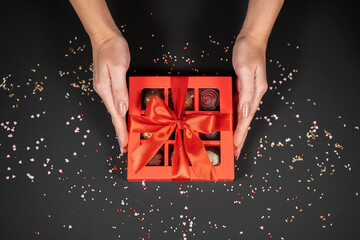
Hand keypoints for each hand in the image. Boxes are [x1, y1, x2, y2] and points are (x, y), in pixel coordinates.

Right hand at [91, 31, 130, 156]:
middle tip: (124, 147)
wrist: (104, 36)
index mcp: (105, 89)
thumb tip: (122, 109)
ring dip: (119, 124)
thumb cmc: (112, 49)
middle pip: (113, 116)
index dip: (120, 131)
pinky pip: (114, 102)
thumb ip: (120, 90)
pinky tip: (123, 116)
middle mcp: (103, 91)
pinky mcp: (107, 84)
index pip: (115, 115)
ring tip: (124, 136)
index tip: (123, 145)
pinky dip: (119, 112)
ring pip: (114, 110)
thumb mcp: (118, 68)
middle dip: (119, 132)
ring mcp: (104, 88)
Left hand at [232, 34, 267, 159]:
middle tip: (236, 152)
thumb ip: (246, 92)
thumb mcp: (247, 71)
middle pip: (246, 120)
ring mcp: (250, 92)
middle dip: (241, 137)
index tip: (236, 145)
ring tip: (234, 143)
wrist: (251, 39)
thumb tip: (245, 112)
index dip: (241, 133)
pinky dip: (235, 118)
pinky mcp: (244, 88)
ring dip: (238, 130)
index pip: (247, 118)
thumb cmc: (249, 52)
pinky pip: (239, 107)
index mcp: (256, 92)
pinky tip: (231, 123)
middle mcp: (254, 95)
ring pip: (243, 116)